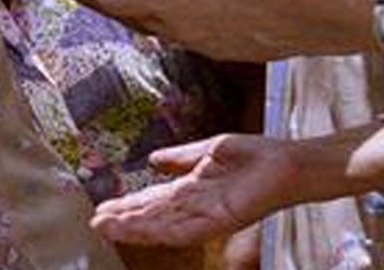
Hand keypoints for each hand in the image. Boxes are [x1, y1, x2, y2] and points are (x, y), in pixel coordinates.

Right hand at [91, 134, 296, 247]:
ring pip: (163, 225)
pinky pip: (188, 229)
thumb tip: (152, 159)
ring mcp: (207, 214)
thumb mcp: (208, 150)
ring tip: (108, 229)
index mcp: (191, 189)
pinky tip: (144, 233)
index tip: (101, 208)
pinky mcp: (221, 218)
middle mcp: (195, 206)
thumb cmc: (256, 157)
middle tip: (94, 224)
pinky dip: (163, 231)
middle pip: (152, 215)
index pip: (153, 200)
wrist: (288, 164)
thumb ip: (180, 157)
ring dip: (136, 228)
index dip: (127, 204)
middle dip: (124, 220)